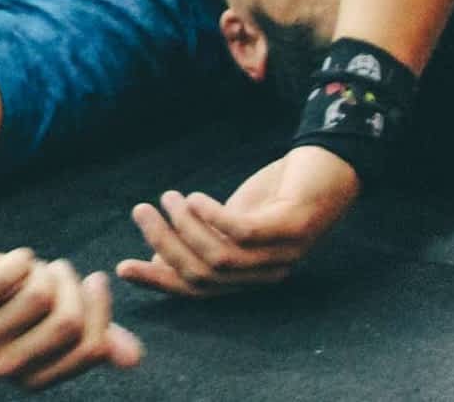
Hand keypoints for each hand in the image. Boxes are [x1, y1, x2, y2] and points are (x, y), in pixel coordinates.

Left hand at [0, 240, 142, 390]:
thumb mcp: (57, 315)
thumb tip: (135, 359)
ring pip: (40, 296)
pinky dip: (20, 259)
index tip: (96, 281)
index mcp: (34, 379)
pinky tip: (18, 258)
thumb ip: (95, 334)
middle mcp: (4, 369)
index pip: (90, 347)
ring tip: (33, 268)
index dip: (101, 309)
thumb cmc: (11, 296)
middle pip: (68, 323)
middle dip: (73, 285)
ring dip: (45, 270)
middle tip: (61, 270)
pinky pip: (6, 278)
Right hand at [115, 144, 360, 297]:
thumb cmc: (280, 193)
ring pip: (219, 257)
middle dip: (164, 244)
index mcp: (250, 276)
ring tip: (168, 197)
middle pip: (203, 274)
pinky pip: (244, 233)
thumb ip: (204, 239)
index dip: (158, 281)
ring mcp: (284, 252)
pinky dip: (212, 217)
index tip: (122, 268)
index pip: (197, 290)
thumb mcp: (234, 218)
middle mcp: (267, 274)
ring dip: (184, 226)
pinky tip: (194, 197)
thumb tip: (159, 258)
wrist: (331, 163)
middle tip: (140, 211)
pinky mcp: (294, 227)